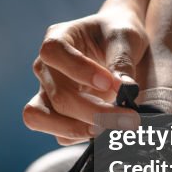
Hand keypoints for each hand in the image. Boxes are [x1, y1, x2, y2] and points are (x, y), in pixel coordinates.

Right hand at [23, 6, 146, 144]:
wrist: (116, 44)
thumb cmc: (117, 34)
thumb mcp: (125, 37)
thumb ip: (122, 60)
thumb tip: (125, 90)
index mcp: (57, 39)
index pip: (55, 53)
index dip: (80, 71)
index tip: (111, 83)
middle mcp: (45, 67)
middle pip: (57, 94)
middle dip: (94, 111)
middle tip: (129, 119)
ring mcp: (46, 92)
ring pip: (42, 118)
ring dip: (78, 129)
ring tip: (110, 130)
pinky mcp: (55, 113)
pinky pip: (58, 133)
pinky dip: (80, 136)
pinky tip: (105, 130)